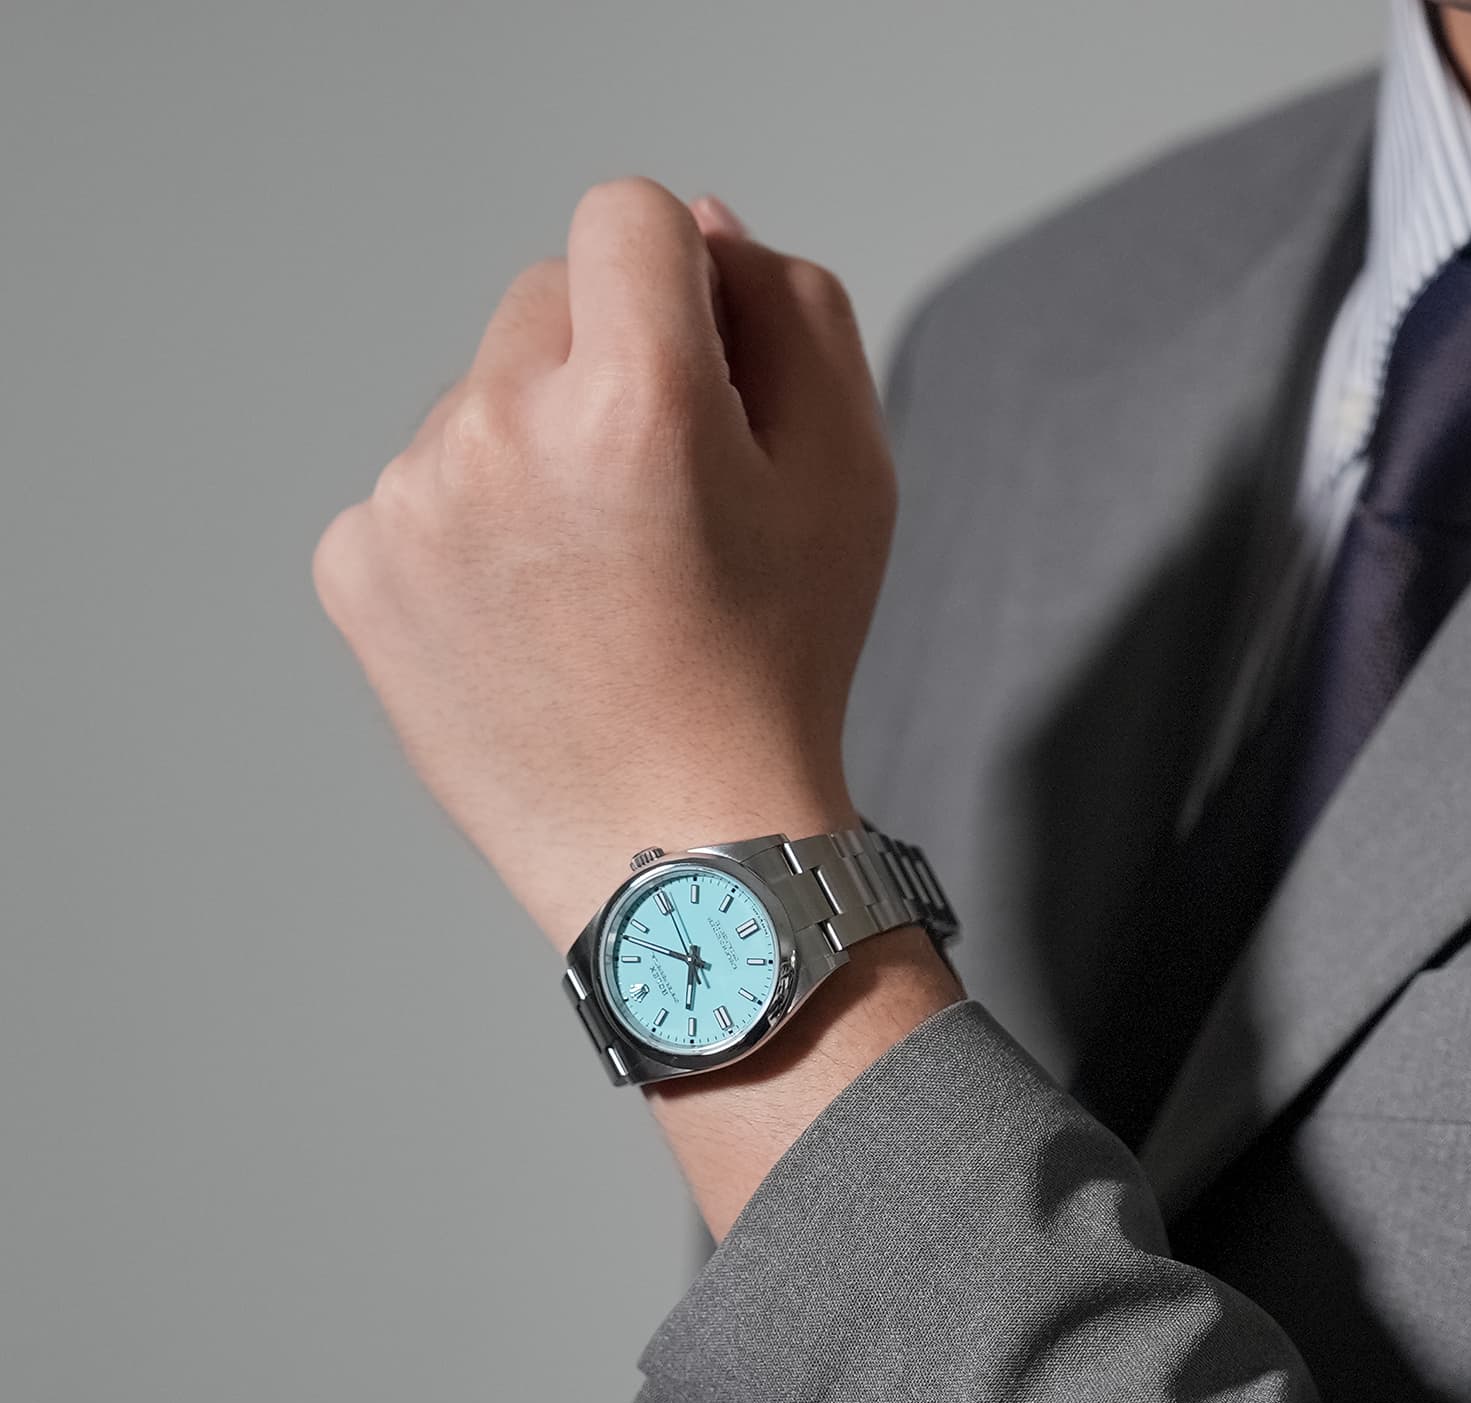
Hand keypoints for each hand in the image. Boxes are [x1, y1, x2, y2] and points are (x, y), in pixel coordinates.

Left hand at [312, 181, 895, 950]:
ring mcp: (412, 505)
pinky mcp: (356, 570)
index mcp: (637, 398)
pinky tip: (534, 622)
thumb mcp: (850, 478)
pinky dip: (474, 533)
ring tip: (599, 588)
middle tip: (663, 512)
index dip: (680, 286)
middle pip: (545, 300)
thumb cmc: (779, 670)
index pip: (626, 218)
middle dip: (606, 370)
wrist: (682, 853)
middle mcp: (502, 432)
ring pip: (478, 397)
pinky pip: (418, 488)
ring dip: (537, 453)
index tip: (701, 375)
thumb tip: (696, 233)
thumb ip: (793, 312)